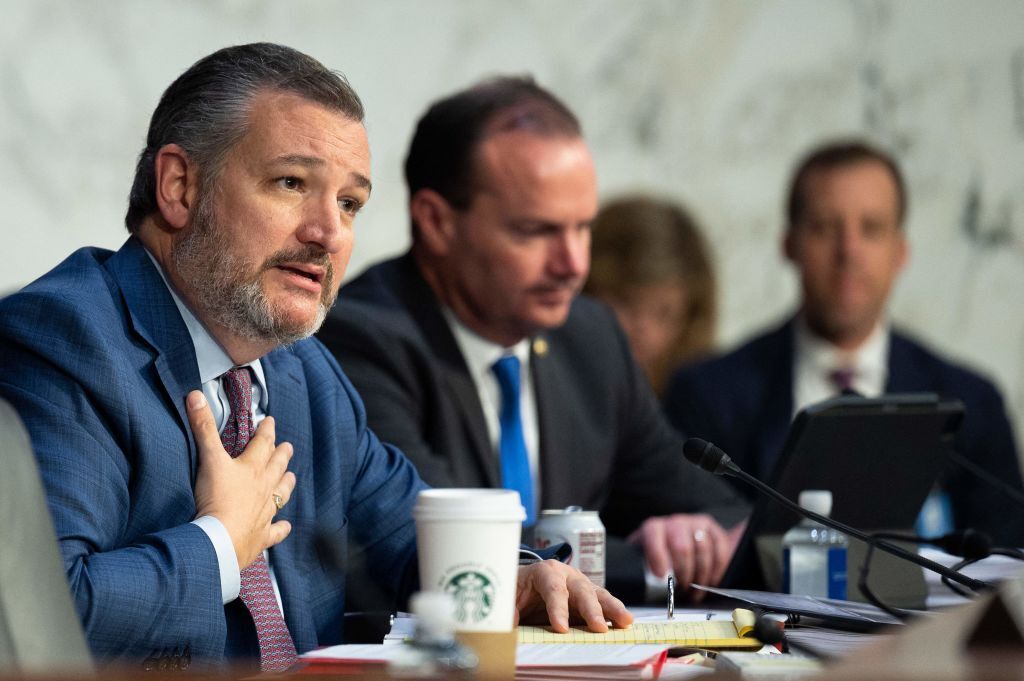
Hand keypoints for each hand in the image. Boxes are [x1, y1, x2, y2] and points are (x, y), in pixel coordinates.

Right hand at [187, 390, 295, 569]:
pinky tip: (286, 526)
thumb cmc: (215, 499)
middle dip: (282, 454)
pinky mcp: (260, 536)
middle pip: (277, 467)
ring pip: (281, 495)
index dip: (266, 430)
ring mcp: (264, 513)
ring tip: (292, 477)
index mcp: (252, 468)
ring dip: (286, 484)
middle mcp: (263, 488)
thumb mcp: (208, 459)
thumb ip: (203, 428)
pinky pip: (275, 531)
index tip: (271, 421)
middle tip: (289, 446)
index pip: (263, 443)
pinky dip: (281, 528)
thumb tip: (195, 396)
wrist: (220, 540)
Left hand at [514, 560, 632, 632]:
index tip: (560, 628)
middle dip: (591, 609)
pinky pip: (604, 606)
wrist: (524, 584)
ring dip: (612, 608)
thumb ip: (508, 610)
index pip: (553, 588)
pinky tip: (625, 624)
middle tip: (598, 627)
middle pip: (581, 590)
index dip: (557, 608)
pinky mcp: (589, 599)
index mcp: (545, 571)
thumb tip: (510, 625)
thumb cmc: (517, 589)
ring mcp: (581, 586)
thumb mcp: (507, 596)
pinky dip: (614, 614)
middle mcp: (567, 575)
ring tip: (625, 621)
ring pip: (599, 595)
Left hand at [627, 514, 745, 601]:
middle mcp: (675, 522)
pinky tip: (711, 582)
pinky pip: (720, 551)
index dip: (657, 555)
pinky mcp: (714, 530)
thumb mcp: (645, 560)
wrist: (681, 543)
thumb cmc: (659, 557)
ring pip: (702, 549)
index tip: (661, 576)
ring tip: (695, 593)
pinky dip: (717, 571)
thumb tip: (637, 588)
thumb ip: (642, 570)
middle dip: (683, 573)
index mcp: (653, 528)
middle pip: (681, 546)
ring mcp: (696, 524)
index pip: (653, 534)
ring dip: (700, 576)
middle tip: (683, 591)